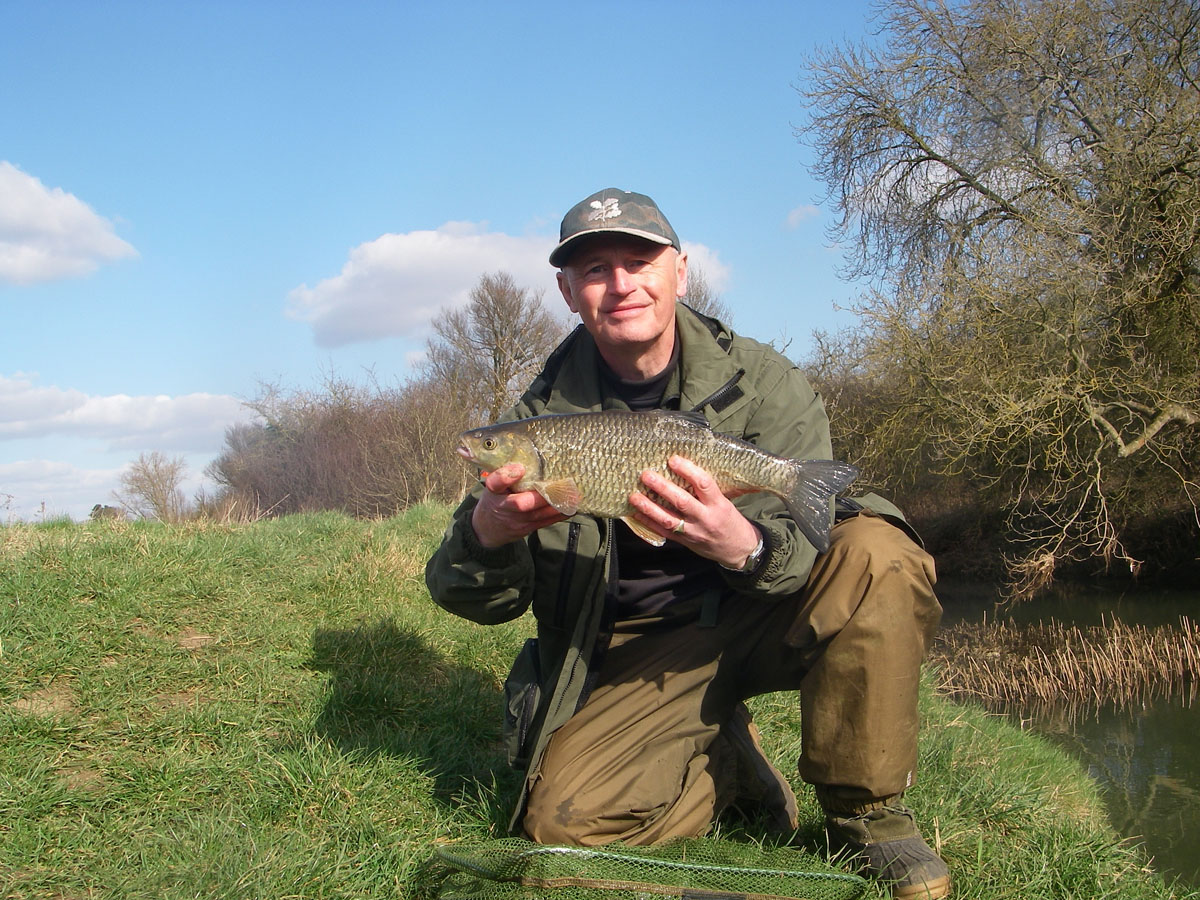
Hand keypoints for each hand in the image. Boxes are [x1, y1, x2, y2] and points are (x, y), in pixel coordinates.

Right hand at [471, 464, 566, 548]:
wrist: (487, 529)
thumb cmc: (495, 499)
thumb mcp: (493, 485)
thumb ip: (506, 474)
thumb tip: (529, 458)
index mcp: (493, 492)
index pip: (495, 483)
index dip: (506, 476)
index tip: (520, 468)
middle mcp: (503, 507)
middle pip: (521, 504)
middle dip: (541, 496)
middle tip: (560, 486)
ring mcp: (516, 521)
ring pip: (537, 514)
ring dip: (557, 505)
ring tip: (573, 495)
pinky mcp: (527, 529)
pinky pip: (545, 522)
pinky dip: (559, 515)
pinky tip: (571, 507)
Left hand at [628, 455, 761, 569]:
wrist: (739, 550)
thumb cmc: (730, 520)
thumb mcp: (725, 502)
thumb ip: (707, 491)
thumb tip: (684, 470)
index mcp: (719, 504)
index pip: (703, 484)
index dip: (688, 470)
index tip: (673, 459)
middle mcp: (705, 518)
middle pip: (682, 501)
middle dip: (662, 487)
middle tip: (646, 475)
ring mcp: (694, 532)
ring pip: (669, 519)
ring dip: (649, 507)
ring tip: (634, 496)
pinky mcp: (685, 542)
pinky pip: (664, 532)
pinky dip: (648, 522)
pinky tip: (636, 513)